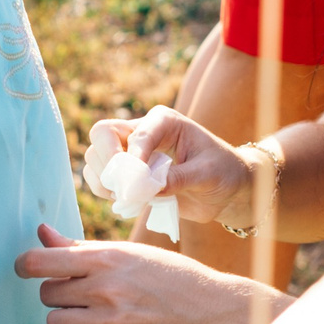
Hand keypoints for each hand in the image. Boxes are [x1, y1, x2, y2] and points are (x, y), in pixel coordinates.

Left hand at [16, 224, 288, 323]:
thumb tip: (41, 234)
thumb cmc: (169, 276)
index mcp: (106, 258)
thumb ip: (81, 249)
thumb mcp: (129, 253)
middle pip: (46, 296)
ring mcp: (111, 323)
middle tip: (83, 292)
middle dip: (59, 294)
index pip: (40, 263)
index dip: (24, 266)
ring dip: (68, 320)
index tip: (25, 269)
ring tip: (93, 313)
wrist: (212, 311)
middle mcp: (105, 290)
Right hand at [86, 105, 258, 227]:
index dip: (131, 160)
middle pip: (102, 134)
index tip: (137, 185)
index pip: (135, 135)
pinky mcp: (127, 174)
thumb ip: (178, 179)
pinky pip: (99, 178)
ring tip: (130, 197)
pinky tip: (129, 202)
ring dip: (104, 180)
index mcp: (163, 121)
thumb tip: (146, 188)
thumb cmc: (223, 172)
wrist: (228, 189)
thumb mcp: (207, 174)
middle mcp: (143, 131)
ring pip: (95, 157)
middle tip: (123, 187)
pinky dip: (106, 192)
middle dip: (107, 162)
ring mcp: (131, 152)